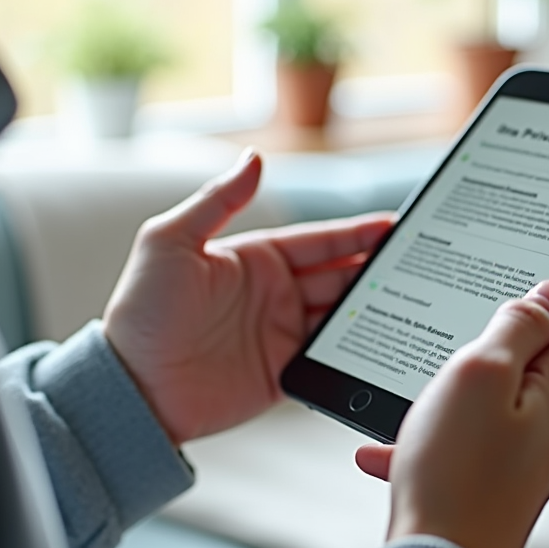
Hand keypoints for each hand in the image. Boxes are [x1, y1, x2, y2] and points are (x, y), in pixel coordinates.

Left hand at [103, 149, 392, 444]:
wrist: (132, 388)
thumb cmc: (141, 312)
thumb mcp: (171, 242)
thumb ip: (217, 200)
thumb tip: (254, 159)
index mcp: (255, 259)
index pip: (320, 241)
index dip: (357, 234)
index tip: (393, 227)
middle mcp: (274, 294)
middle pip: (339, 276)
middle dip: (376, 270)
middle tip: (416, 266)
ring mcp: (281, 335)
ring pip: (341, 316)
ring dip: (372, 309)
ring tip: (410, 303)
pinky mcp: (284, 373)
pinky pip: (329, 360)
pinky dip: (356, 353)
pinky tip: (381, 346)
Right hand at [356, 277, 548, 547]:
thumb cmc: (455, 471)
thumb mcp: (480, 374)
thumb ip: (517, 326)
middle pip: (543, 353)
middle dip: (506, 331)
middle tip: (467, 315)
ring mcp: (532, 456)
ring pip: (499, 396)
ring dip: (458, 386)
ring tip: (417, 396)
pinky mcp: (504, 482)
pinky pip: (470, 439)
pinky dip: (436, 432)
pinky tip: (391, 447)